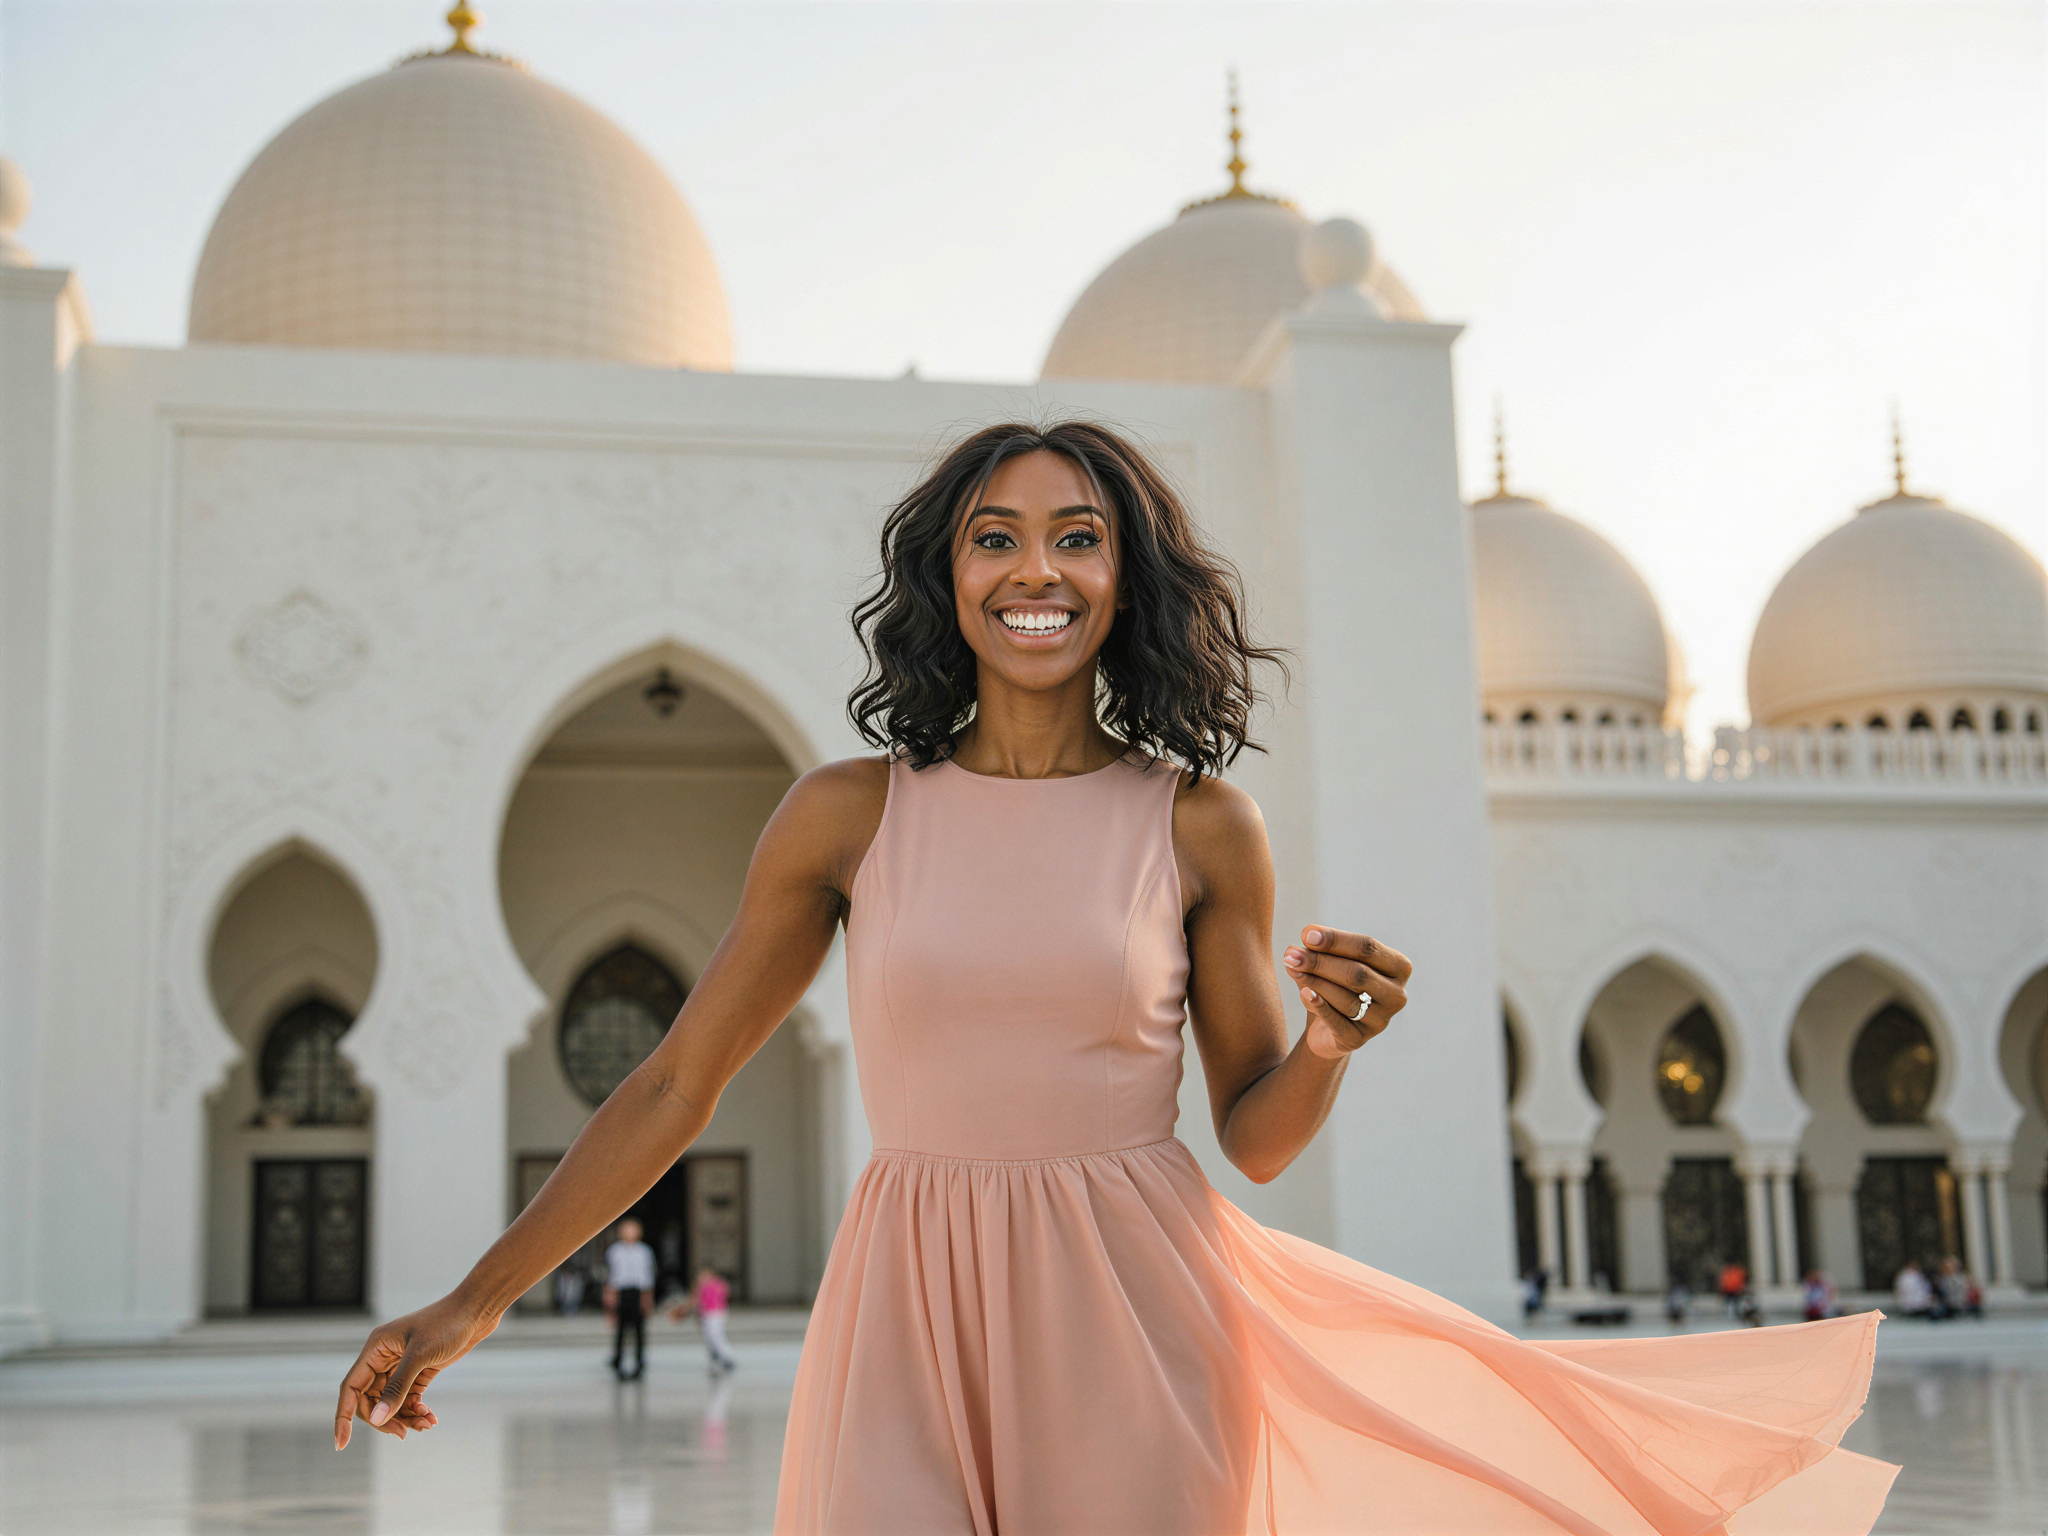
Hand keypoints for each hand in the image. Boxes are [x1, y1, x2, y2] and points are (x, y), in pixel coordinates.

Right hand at [333, 1293, 498, 1448]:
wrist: (477, 1310)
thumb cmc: (448, 1323)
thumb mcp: (420, 1356)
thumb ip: (397, 1388)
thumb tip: (376, 1418)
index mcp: (376, 1348)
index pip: (351, 1388)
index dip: (343, 1417)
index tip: (341, 1444)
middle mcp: (384, 1357)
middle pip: (371, 1400)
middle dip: (385, 1419)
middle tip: (403, 1433)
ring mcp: (402, 1364)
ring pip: (392, 1402)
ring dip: (405, 1417)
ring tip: (426, 1424)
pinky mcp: (420, 1370)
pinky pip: (409, 1398)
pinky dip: (416, 1410)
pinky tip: (430, 1417)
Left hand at [1282, 926, 1410, 1058]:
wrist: (1328, 1027)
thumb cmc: (1335, 984)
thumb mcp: (1332, 963)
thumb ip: (1319, 951)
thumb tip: (1301, 944)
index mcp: (1398, 967)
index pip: (1367, 948)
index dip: (1336, 940)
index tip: (1306, 934)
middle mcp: (1397, 995)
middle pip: (1357, 973)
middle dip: (1321, 961)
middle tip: (1291, 954)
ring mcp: (1381, 1020)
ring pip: (1346, 998)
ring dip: (1315, 981)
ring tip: (1291, 967)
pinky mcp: (1359, 1039)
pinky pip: (1337, 1021)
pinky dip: (1320, 1005)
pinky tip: (1304, 992)